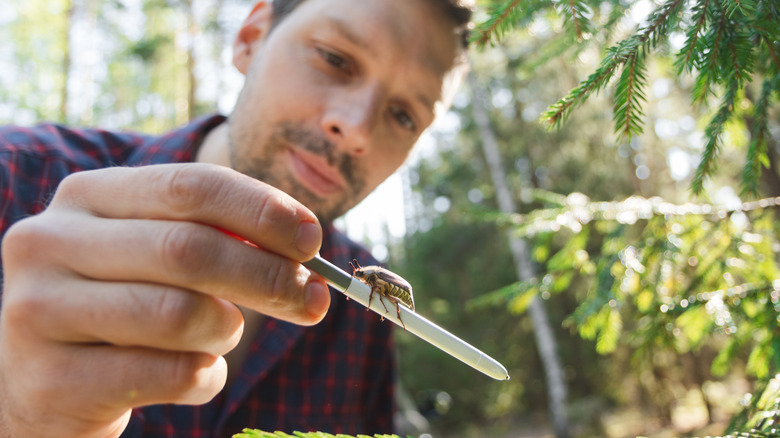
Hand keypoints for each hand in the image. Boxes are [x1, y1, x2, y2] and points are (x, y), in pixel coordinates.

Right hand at [0, 163, 329, 437]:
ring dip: (227, 331)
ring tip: (223, 336)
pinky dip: (204, 378)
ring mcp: (37, 309)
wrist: (46, 386)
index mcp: (87, 196)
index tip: (313, 240)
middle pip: (189, 249)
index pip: (191, 186)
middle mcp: (50, 241)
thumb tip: (307, 244)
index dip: (263, 211)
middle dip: (269, 276)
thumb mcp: (161, 259)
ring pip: (178, 313)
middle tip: (313, 300)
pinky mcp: (48, 377)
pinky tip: (196, 375)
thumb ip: (220, 239)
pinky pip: (165, 373)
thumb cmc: (124, 311)